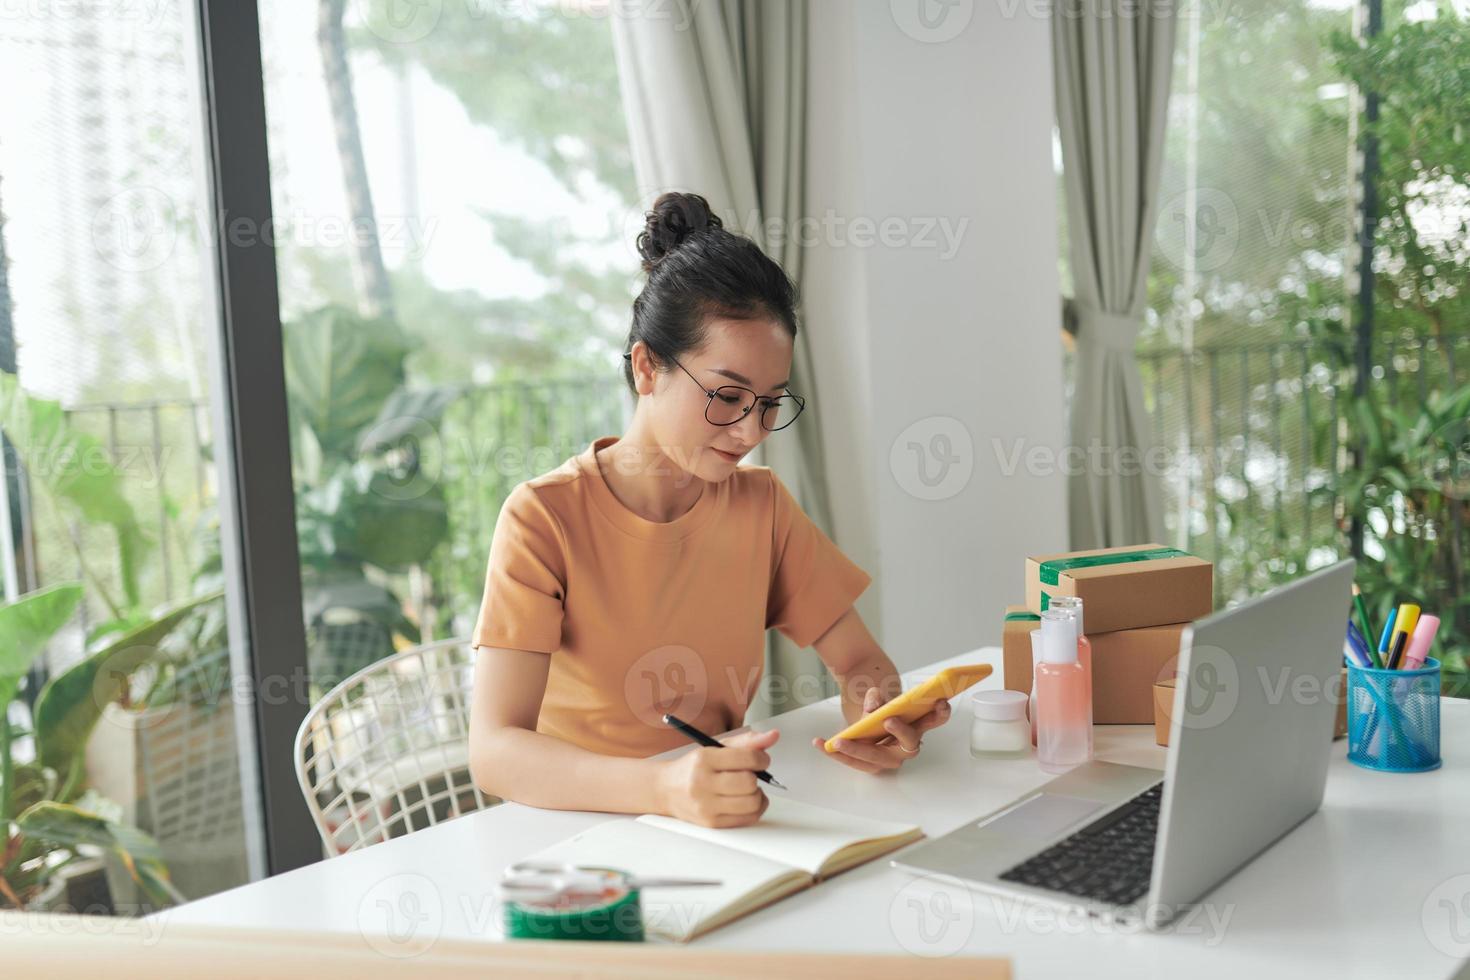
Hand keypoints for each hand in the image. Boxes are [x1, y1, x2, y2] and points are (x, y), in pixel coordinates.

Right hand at [654, 728, 776, 827]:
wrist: (666, 790)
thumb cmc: (694, 768)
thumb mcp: (716, 748)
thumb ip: (746, 742)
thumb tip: (773, 736)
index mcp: (704, 759)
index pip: (746, 758)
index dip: (762, 758)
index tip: (761, 759)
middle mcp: (702, 783)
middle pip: (749, 782)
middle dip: (757, 777)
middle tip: (752, 773)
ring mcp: (706, 806)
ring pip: (752, 802)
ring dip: (757, 794)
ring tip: (749, 788)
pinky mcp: (711, 823)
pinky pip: (747, 819)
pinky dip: (755, 808)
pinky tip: (746, 800)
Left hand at [813, 687, 951, 773]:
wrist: (869, 715)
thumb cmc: (880, 708)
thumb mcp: (878, 698)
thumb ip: (876, 699)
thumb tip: (874, 703)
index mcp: (916, 725)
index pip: (934, 720)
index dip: (940, 714)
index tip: (940, 703)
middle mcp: (906, 745)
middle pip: (909, 744)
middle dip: (901, 732)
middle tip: (889, 720)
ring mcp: (888, 757)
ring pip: (876, 759)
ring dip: (857, 751)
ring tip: (838, 741)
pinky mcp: (871, 764)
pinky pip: (854, 762)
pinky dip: (835, 754)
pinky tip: (817, 742)